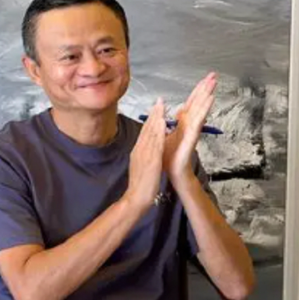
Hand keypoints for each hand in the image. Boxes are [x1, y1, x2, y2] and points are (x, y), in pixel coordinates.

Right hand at [125, 97, 165, 212]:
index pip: (145, 132)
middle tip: (159, 101)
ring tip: (162, 107)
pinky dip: (159, 133)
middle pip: (147, 129)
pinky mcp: (150, 161)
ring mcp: (144, 155)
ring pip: (151, 134)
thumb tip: (146, 148)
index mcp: (138, 151)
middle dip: (153, 114)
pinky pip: (155, 145)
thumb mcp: (140, 166)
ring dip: (156, 119)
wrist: (135, 198)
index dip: (150, 119)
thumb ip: (143, 155)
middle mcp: (140, 150)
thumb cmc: (139, 185)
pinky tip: (163, 125)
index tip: (155, 108)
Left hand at [163, 72, 216, 183]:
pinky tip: (210, 99)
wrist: (173, 172)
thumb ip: (168, 123)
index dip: (198, 90)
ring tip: (214, 82)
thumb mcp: (166, 135)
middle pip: (199, 102)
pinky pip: (199, 119)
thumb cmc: (170, 157)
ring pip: (200, 108)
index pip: (192, 102)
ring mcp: (192, 129)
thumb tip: (169, 112)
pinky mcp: (193, 135)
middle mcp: (189, 124)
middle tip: (214, 75)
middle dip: (206, 88)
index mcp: (183, 122)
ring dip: (207, 94)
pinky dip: (204, 108)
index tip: (205, 78)